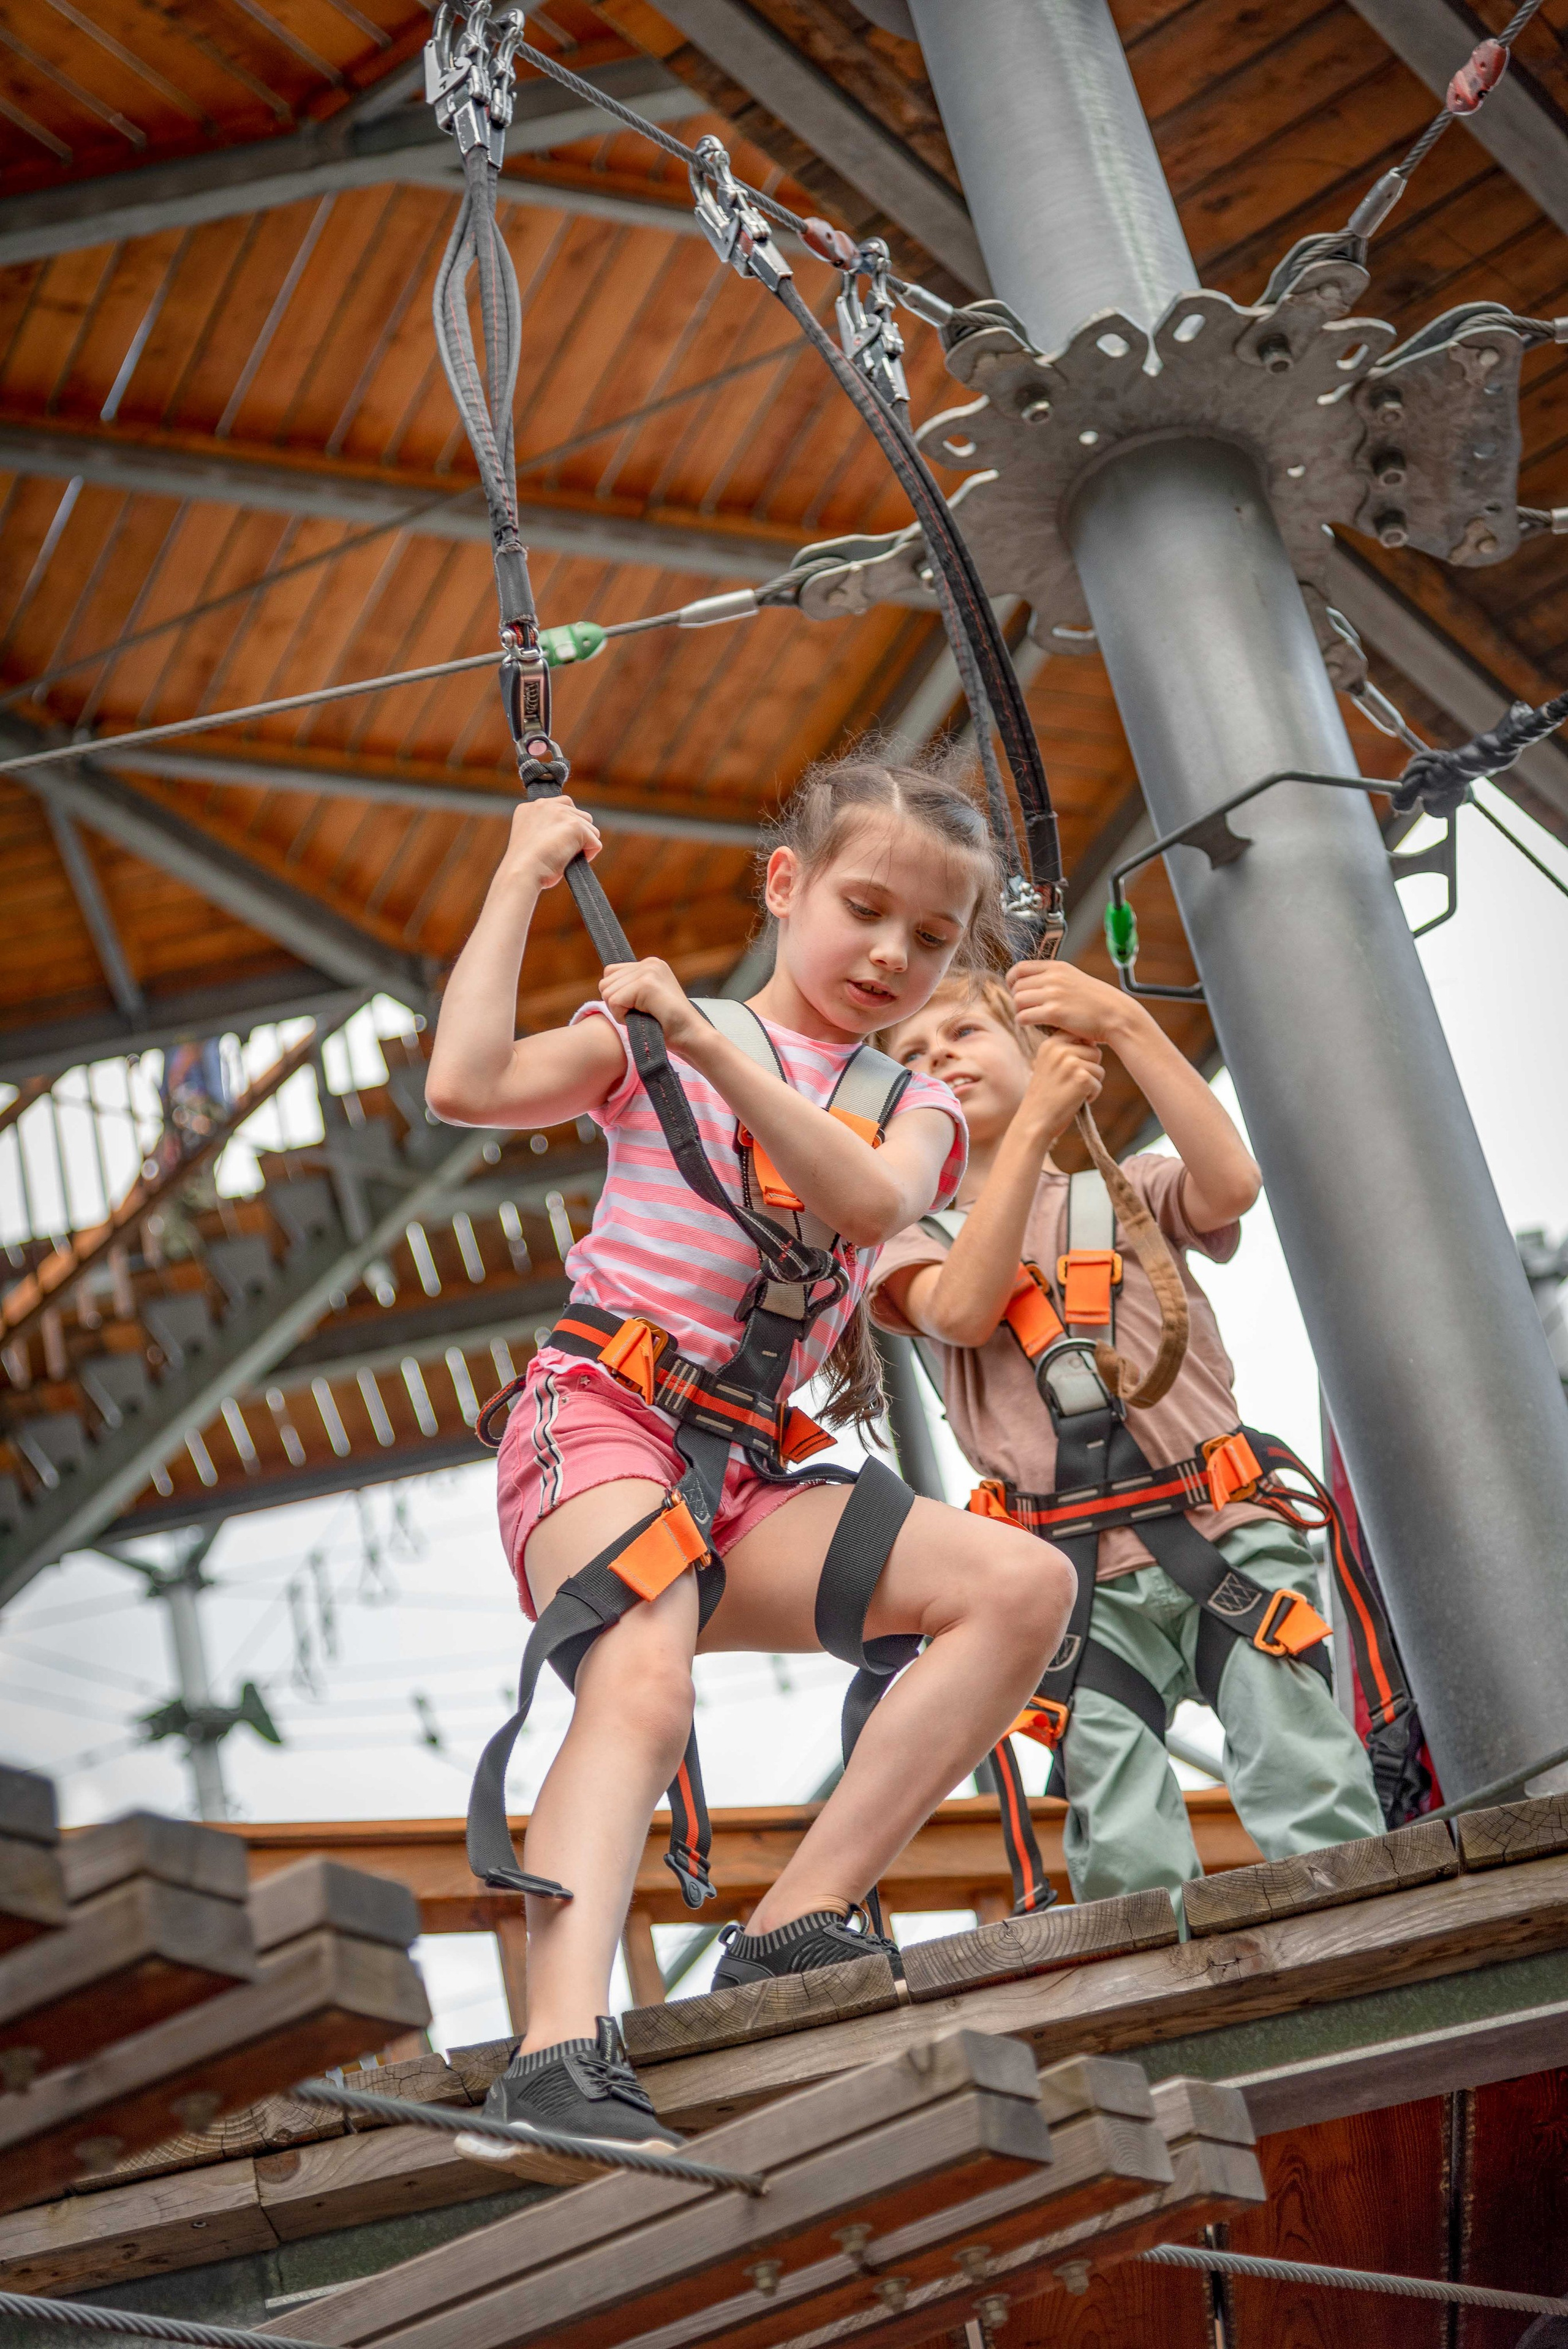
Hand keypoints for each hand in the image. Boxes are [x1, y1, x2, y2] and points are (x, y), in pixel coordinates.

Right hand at [501, 795, 600, 891]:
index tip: (556, 844)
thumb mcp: (532, 840)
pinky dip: (589, 856)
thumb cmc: (525, 867)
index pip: (563, 806)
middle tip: (561, 853)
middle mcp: (545, 804)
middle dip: (577, 836)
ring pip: (590, 828)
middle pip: (579, 815)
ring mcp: (561, 812)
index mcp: (531, 807)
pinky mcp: (575, 825)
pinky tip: (571, 862)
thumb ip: (546, 829)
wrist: (522, 873)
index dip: (565, 828)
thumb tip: (569, 837)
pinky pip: (596, 842)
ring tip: (564, 858)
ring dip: (583, 845)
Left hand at [600, 957, 703, 1053]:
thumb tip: (603, 985)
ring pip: (608, 993)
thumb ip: (629, 987)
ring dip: (621, 1012)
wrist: (691, 1036)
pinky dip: (624, 1017)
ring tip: (644, 1016)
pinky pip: (615, 1002)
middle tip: (641, 1014)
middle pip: (605, 982)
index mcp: (650, 964)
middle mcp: (650, 963)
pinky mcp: (646, 984)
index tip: (639, 1007)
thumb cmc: (668, 1025)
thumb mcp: (646, 999)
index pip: (610, 972)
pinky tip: (644, 1019)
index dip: (617, 996)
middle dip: (617, 1004)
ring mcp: (649, 971)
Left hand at [1009, 959, 1134, 1046]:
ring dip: (1018, 1010)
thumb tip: (1033, 983)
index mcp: (1058, 967)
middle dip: (1016, 998)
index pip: (1020, 967)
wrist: (1116, 1015)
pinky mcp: (1055, 1013)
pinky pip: (1024, 1016)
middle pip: (1017, 985)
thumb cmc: (1097, 1002)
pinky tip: (1030, 1024)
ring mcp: (1054, 994)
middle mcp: (1054, 977)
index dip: (1012, 979)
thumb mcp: (1075, 980)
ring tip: (1028, 1017)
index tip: (1015, 989)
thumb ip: (1055, 979)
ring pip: (1018, 1000)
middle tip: (1025, 1008)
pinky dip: (1022, 1021)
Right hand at [1026, 1032, 1103, 1133]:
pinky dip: (1091, 1096)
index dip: (1083, 1051)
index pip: (1080, 1035)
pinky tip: (1074, 1101)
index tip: (1073, 1066)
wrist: (1034, 1121)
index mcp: (1050, 1044)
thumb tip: (1093, 1041)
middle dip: (1089, 1069)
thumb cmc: (1043, 1096)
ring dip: (1091, 1084)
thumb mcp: (1048, 1065)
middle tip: (1071, 1083)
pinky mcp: (1082, 1078)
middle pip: (1094, 1051)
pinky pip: (1098, 1084)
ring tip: (1071, 1092)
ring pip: (1099, 1069)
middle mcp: (1060, 1049)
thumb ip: (1064, 1051)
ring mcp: (1071, 1063)